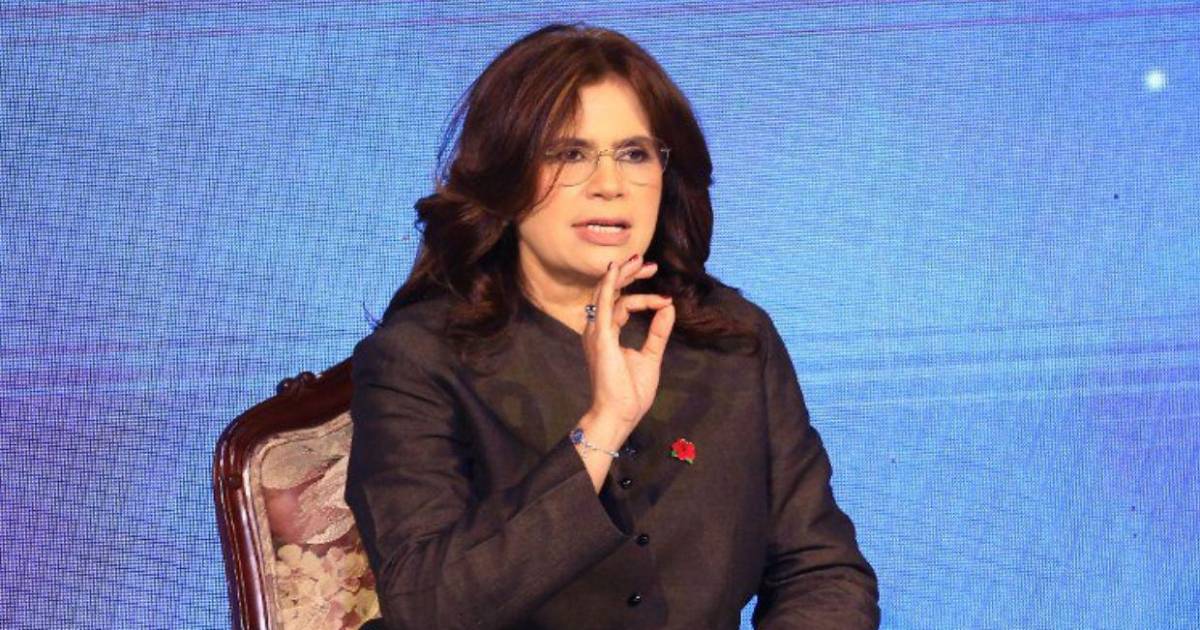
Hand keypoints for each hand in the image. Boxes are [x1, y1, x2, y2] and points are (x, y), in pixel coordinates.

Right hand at [582, 253, 675, 427]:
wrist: (619, 414)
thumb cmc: (630, 392)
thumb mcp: (651, 356)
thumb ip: (658, 331)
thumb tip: (668, 308)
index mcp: (608, 333)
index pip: (622, 303)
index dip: (643, 296)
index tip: (666, 299)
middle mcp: (598, 329)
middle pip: (611, 292)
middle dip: (629, 275)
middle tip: (647, 263)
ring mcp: (596, 332)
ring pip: (607, 293)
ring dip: (624, 275)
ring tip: (640, 262)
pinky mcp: (601, 336)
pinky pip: (605, 304)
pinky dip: (610, 284)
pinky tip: (617, 269)